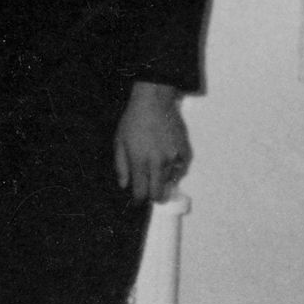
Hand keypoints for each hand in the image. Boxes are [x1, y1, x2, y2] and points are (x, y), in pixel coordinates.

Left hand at [114, 81, 191, 202]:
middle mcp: (158, 163)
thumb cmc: (133, 120)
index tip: (138, 200)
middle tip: (150, 195)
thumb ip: (121, 166)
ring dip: (163, 181)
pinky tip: (167, 163)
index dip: (139, 199)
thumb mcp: (119, 142)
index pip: (141, 191)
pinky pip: (181, 169)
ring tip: (156, 171)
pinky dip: (174, 170)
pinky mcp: (185, 151)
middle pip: (158, 192)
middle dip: (153, 197)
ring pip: (170, 181)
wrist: (154, 102)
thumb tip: (125, 185)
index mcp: (140, 161)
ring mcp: (174, 158)